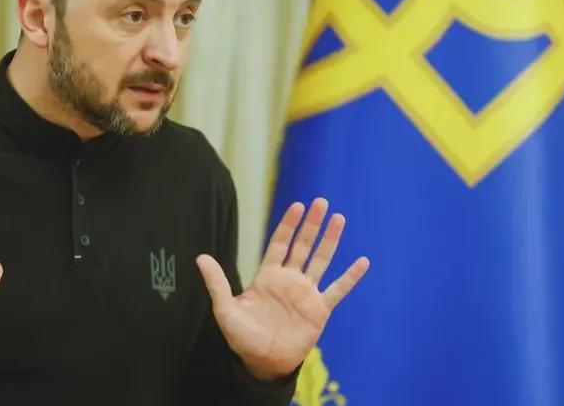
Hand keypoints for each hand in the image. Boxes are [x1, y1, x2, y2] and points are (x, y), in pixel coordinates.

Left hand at [196, 198, 368, 378]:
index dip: (288, 224)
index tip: (297, 205)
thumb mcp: (225, 308)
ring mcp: (306, 293)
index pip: (279, 243)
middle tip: (320, 202)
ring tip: (339, 218)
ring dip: (330, 240)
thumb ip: (216, 282)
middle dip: (311, 224)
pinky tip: (363, 261)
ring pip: (321, 260)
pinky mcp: (319, 309)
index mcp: (267, 276)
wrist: (263, 362)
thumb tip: (200, 257)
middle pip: (302, 245)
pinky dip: (350, 276)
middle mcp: (289, 280)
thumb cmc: (242, 336)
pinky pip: (338, 289)